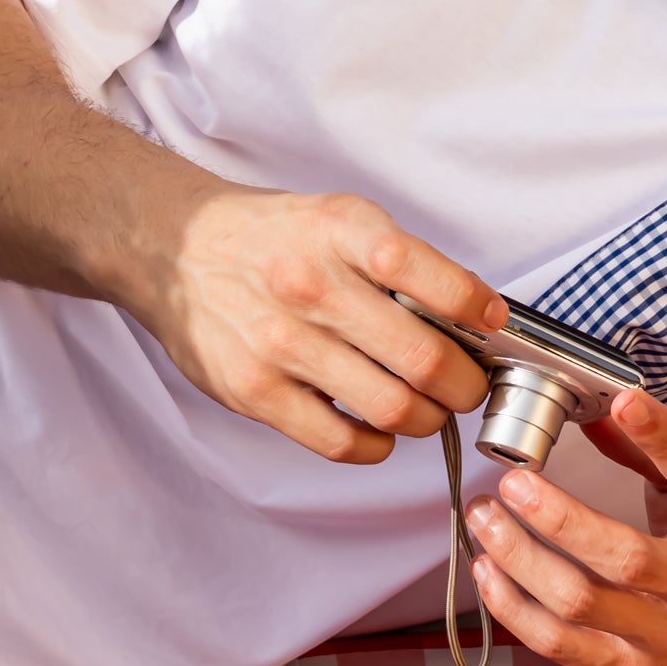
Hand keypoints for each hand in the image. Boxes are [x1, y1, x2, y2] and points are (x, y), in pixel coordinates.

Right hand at [125, 186, 502, 463]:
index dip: (478, 310)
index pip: (433, 277)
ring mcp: (280, 343)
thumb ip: (403, 262)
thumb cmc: (272, 239)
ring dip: (428, 418)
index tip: (491, 324)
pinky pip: (341, 443)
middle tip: (468, 384)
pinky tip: (378, 427)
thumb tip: (478, 316)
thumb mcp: (340, 220)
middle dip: (466, 384)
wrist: (175, 250)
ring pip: (393, 409)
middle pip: (425, 360)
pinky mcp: (255, 391)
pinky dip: (377, 445)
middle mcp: (311, 286)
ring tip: (426, 407)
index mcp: (342, 232)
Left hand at [462, 390, 666, 665]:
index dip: (664, 436)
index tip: (625, 402)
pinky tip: (488, 569)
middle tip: (514, 481)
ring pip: (580, 604)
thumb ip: (657, 451)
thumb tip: (598, 407)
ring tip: (485, 517)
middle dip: (558, 517)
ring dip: (519, 559)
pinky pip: (560, 645)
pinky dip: (513, 606)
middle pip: (626, 559)